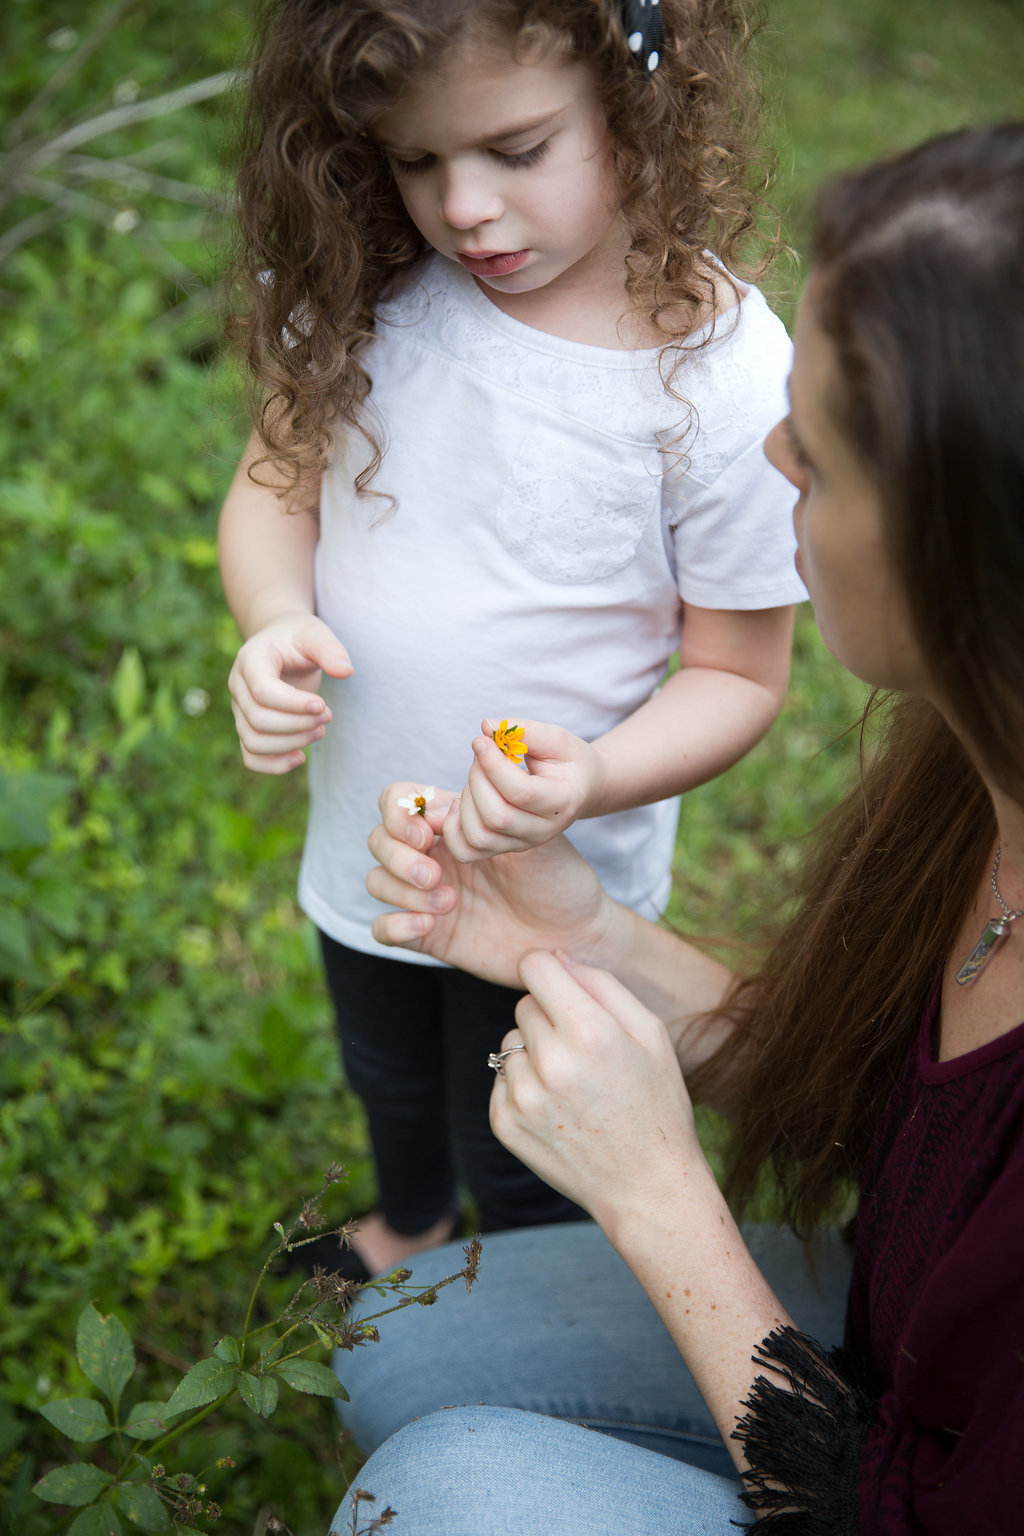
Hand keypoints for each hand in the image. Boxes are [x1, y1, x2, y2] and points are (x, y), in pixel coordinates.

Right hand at [228, 614, 351, 773]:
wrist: (282, 644)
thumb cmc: (299, 638)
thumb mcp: (316, 634)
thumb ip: (330, 650)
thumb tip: (346, 671)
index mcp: (250, 659)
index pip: (262, 690)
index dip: (293, 704)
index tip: (322, 705)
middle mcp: (238, 686)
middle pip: (258, 720)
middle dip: (298, 724)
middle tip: (327, 716)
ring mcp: (240, 709)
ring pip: (253, 742)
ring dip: (290, 744)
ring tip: (319, 731)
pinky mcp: (248, 727)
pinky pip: (251, 757)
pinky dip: (274, 765)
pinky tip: (301, 757)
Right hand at [365, 782, 620, 986]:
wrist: (575, 932)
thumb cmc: (559, 877)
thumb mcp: (530, 832)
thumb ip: (486, 811)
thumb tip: (440, 805)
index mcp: (453, 823)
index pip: (397, 802)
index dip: (400, 814)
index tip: (430, 832)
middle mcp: (434, 856)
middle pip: (379, 840)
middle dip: (398, 855)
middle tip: (435, 874)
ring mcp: (425, 895)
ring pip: (376, 880)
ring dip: (400, 889)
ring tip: (447, 902)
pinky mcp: (427, 935)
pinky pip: (382, 928)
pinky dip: (395, 925)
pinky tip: (429, 925)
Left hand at [441, 718, 604, 863]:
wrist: (579, 789)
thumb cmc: (567, 761)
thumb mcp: (556, 739)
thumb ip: (525, 731)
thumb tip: (486, 727)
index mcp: (562, 802)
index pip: (520, 792)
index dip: (493, 765)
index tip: (481, 741)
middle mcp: (543, 831)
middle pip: (496, 817)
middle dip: (478, 779)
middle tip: (482, 755)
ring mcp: (522, 844)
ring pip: (478, 836)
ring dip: (465, 801)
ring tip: (476, 777)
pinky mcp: (503, 848)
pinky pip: (466, 851)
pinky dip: (452, 828)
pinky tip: (460, 802)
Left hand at [489, 952, 702, 1224]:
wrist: (646, 1187)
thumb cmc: (656, 1104)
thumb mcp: (650, 1034)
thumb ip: (602, 985)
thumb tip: (557, 956)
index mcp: (589, 1032)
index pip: (535, 966)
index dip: (550, 971)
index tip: (562, 985)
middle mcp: (549, 1063)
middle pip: (524, 1004)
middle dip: (549, 1016)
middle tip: (584, 1049)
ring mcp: (522, 1097)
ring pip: (510, 1041)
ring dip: (535, 1053)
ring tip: (573, 1084)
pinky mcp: (504, 1124)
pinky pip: (502, 1079)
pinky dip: (523, 1086)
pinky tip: (558, 1108)